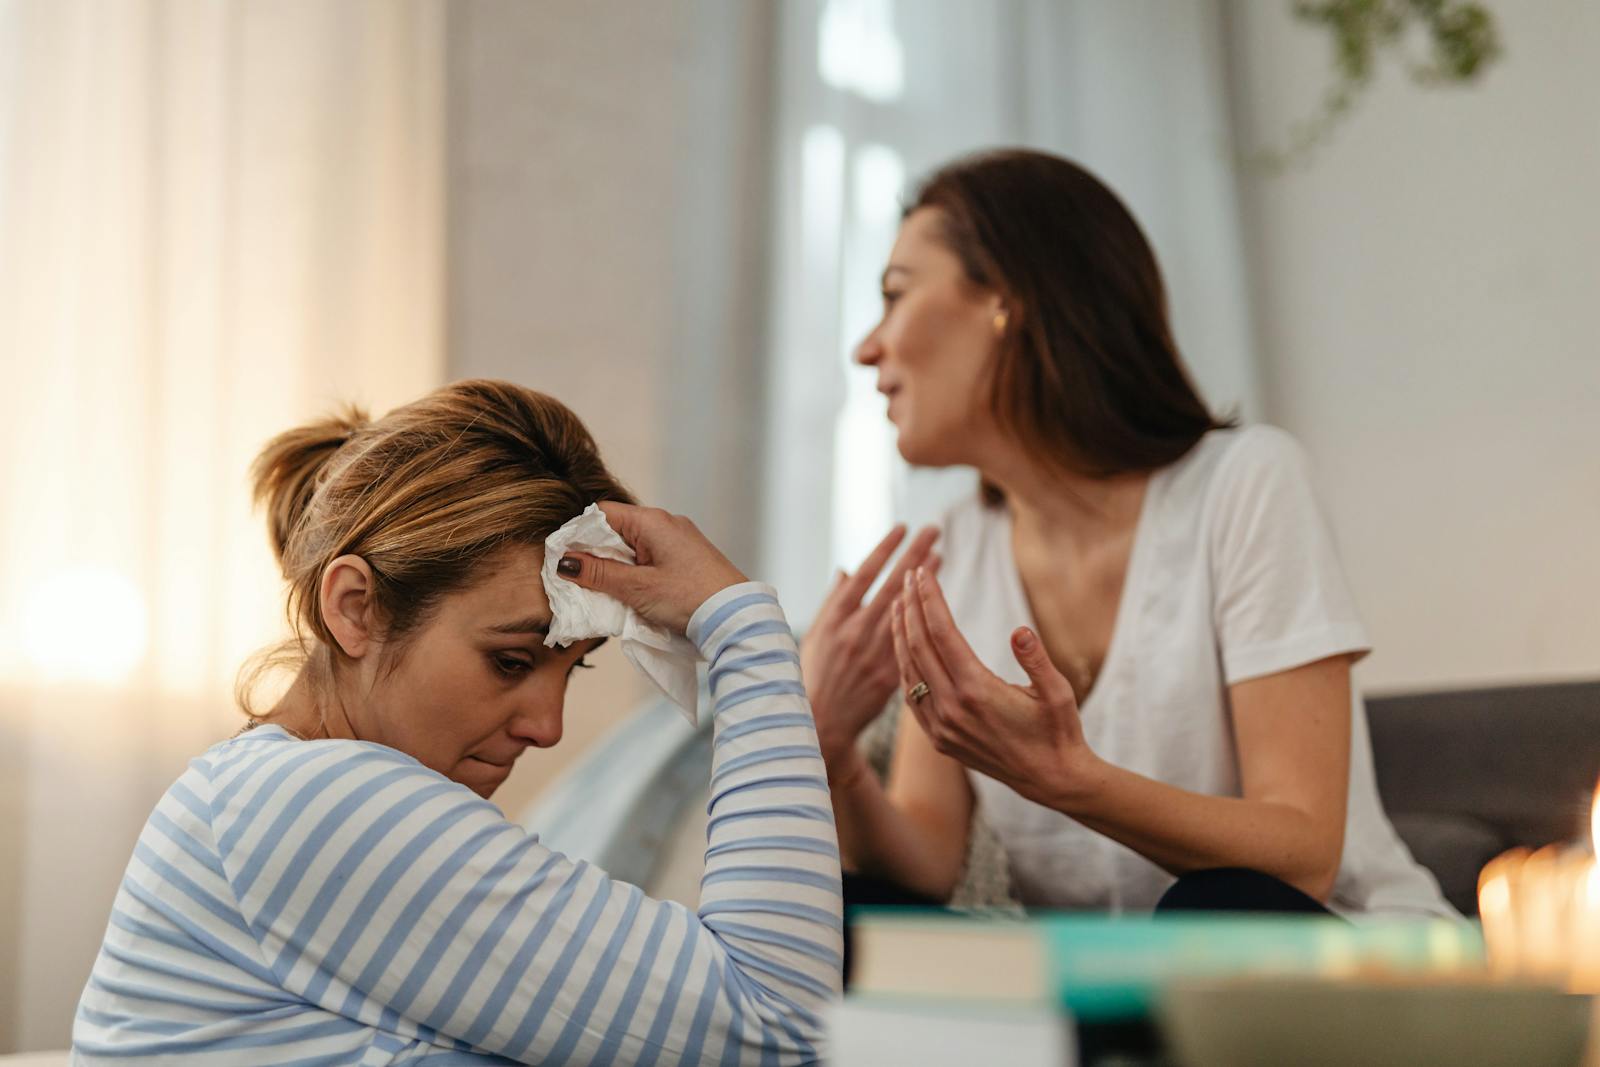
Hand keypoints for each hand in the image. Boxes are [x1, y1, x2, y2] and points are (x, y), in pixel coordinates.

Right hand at [554, 501, 747, 633]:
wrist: (735, 616)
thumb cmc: (689, 597)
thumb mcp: (637, 588)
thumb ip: (599, 574)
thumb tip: (564, 562)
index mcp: (652, 521)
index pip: (603, 513)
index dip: (580, 533)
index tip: (564, 558)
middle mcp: (666, 523)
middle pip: (617, 530)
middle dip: (596, 554)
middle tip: (581, 581)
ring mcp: (679, 540)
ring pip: (633, 547)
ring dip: (616, 567)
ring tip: (604, 591)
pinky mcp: (687, 558)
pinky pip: (651, 558)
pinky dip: (636, 573)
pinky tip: (630, 594)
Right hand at [801, 524, 938, 774]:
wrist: (820, 723)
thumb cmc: (813, 673)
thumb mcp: (815, 634)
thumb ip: (833, 602)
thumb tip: (847, 571)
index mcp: (835, 619)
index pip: (865, 575)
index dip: (885, 550)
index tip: (903, 527)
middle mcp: (856, 633)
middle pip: (892, 586)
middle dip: (914, 555)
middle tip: (934, 530)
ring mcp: (875, 654)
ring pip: (907, 611)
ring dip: (925, 583)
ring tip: (941, 555)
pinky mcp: (890, 675)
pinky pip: (912, 642)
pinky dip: (926, 619)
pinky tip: (938, 602)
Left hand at [891, 566, 1100, 808]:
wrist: (1051, 781)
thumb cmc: (1059, 731)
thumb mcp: (1059, 693)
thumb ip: (1037, 660)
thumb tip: (1020, 630)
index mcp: (977, 691)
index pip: (942, 633)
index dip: (930, 599)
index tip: (923, 572)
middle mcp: (952, 709)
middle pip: (919, 646)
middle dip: (910, 607)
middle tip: (908, 577)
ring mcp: (941, 727)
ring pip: (908, 671)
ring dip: (900, 634)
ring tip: (898, 604)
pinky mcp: (939, 739)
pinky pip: (911, 697)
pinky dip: (903, 666)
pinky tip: (903, 648)